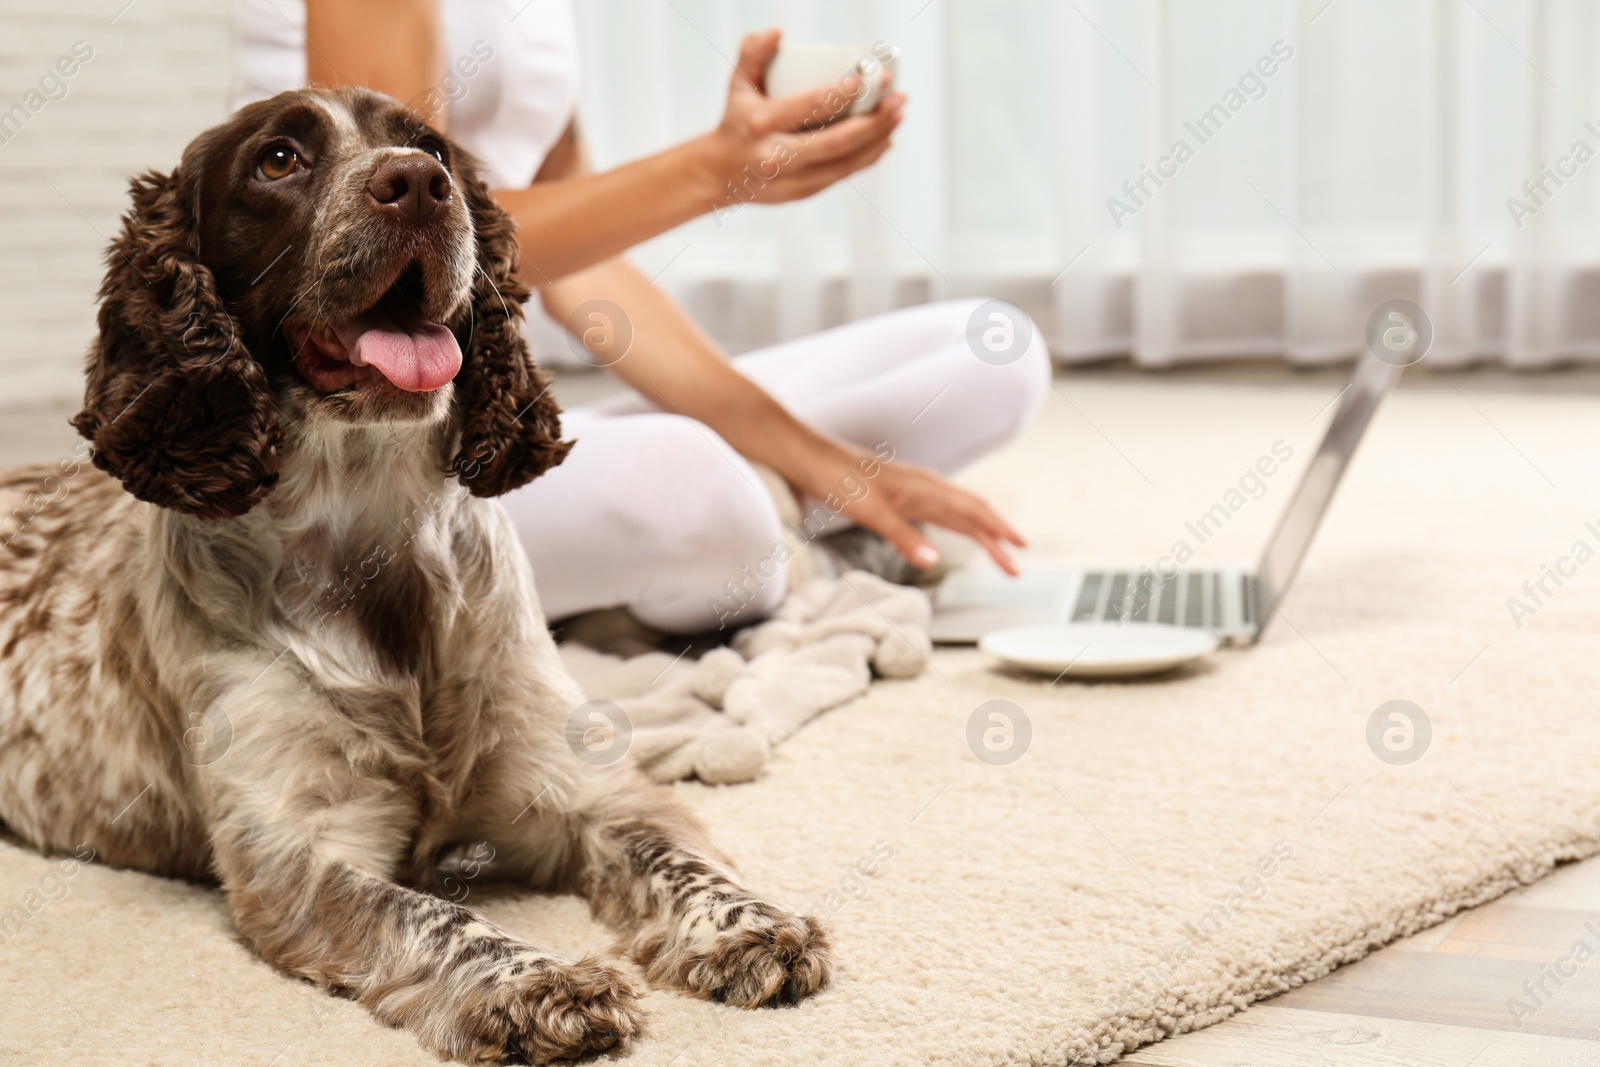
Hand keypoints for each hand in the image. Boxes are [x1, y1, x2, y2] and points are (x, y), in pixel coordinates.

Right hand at [698, 28, 904, 204]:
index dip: (843, 93)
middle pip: (836, 142)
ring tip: (898, 115)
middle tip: (898, 99)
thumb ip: (752, 54)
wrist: (719, 174)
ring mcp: (792, 179)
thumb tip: (777, 32)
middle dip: (873, 121)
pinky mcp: (803, 192)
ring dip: (878, 139)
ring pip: (845, 163)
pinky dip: (868, 157)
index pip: (810, 106)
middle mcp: (777, 155)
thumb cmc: (736, 121)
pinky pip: (843, 175)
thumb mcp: (737, 86)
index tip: (869, 77)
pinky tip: (885, 139)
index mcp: (762, 123)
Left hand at [790, 443, 1025, 575]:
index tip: (1022, 548)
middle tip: (1016, 566)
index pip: (974, 510)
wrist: (806, 456)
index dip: (1000, 530)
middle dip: (996, 539)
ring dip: (978, 534)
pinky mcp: (895, 495)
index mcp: (926, 488)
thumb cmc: (836, 478)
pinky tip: (952, 535)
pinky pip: (936, 512)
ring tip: (996, 554)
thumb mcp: (870, 512)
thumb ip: (903, 538)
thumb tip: (933, 563)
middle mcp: (924, 486)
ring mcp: (910, 490)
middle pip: (971, 513)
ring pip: (955, 513)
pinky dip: (954, 526)